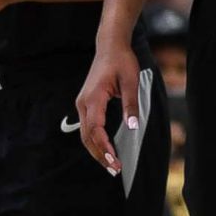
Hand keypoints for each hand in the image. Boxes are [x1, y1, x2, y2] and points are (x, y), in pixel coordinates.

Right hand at [76, 41, 140, 178]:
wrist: (110, 46)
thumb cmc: (122, 61)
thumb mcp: (131, 82)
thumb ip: (131, 105)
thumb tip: (133, 128)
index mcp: (94, 97)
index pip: (95, 129)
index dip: (104, 147)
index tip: (115, 160)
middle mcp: (84, 103)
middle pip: (87, 136)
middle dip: (100, 155)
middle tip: (115, 170)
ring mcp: (83, 104)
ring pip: (85, 134)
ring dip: (96, 150)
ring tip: (110, 165)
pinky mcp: (86, 104)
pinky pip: (87, 127)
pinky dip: (95, 141)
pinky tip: (105, 149)